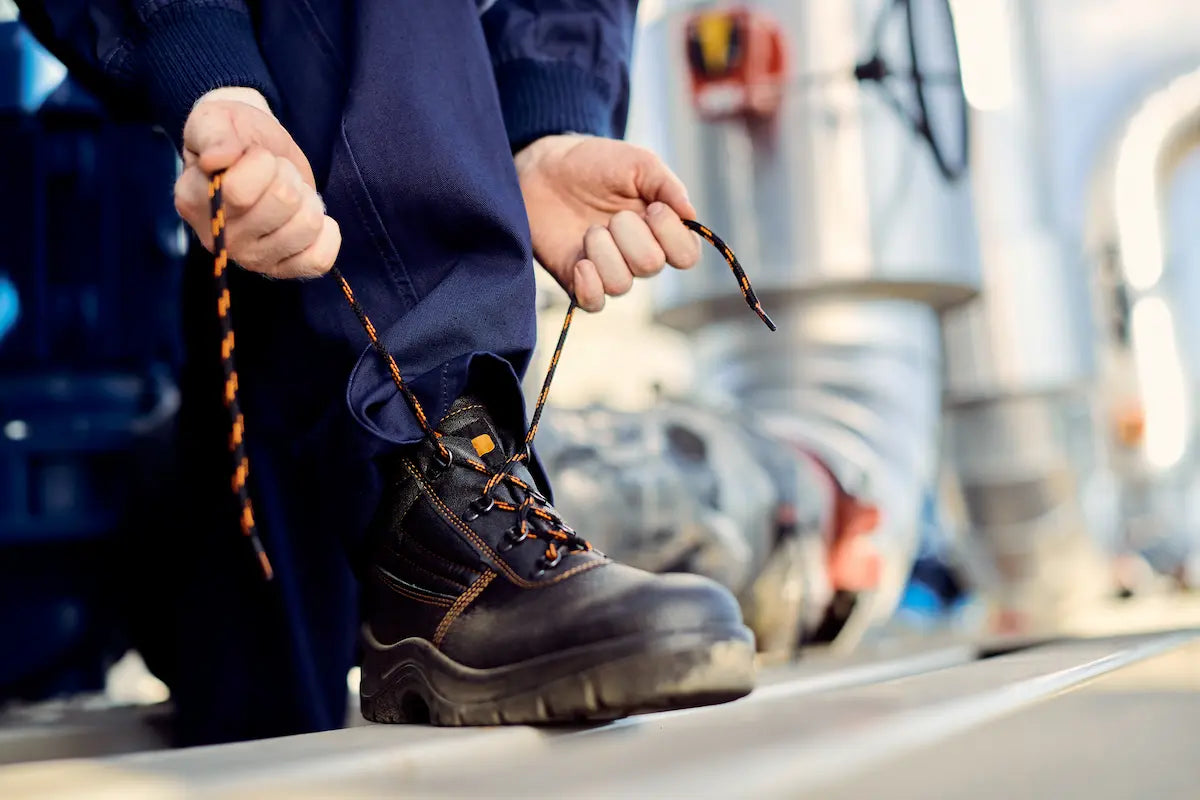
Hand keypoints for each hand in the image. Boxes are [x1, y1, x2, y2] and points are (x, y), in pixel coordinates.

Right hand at [173, 87, 340, 278]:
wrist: (256, 151)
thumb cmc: (234, 135)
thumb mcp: (215, 119)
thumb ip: (213, 134)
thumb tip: (216, 160)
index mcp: (194, 201)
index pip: (240, 190)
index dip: (261, 162)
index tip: (254, 154)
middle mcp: (221, 239)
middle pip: (283, 203)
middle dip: (287, 175)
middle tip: (276, 171)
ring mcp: (252, 259)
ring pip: (307, 226)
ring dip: (307, 199)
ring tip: (290, 191)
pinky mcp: (283, 268)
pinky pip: (319, 260)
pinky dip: (327, 233)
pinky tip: (309, 215)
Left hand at [515, 134, 701, 311]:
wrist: (546, 168)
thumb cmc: (596, 164)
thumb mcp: (637, 162)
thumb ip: (667, 185)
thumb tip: (690, 215)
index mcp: (660, 229)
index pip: (687, 255)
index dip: (672, 235)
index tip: (652, 208)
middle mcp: (639, 255)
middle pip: (651, 266)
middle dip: (630, 235)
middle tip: (613, 215)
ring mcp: (609, 269)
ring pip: (621, 284)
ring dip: (603, 251)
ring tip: (590, 230)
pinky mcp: (578, 280)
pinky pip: (594, 303)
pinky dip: (590, 286)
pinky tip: (580, 262)